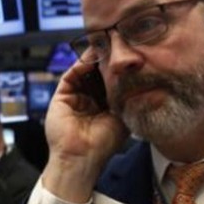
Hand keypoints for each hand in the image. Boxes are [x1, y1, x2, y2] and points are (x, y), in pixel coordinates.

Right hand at [41, 61, 129, 202]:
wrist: (84, 158)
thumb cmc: (104, 143)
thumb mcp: (122, 116)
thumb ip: (128, 99)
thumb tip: (142, 81)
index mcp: (102, 105)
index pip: (110, 80)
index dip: (118, 69)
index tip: (129, 56)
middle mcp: (88, 99)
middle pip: (96, 73)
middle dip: (106, 60)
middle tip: (117, 45)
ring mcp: (74, 97)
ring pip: (84, 71)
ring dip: (94, 59)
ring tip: (105, 47)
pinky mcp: (61, 96)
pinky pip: (71, 76)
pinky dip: (81, 65)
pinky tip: (92, 59)